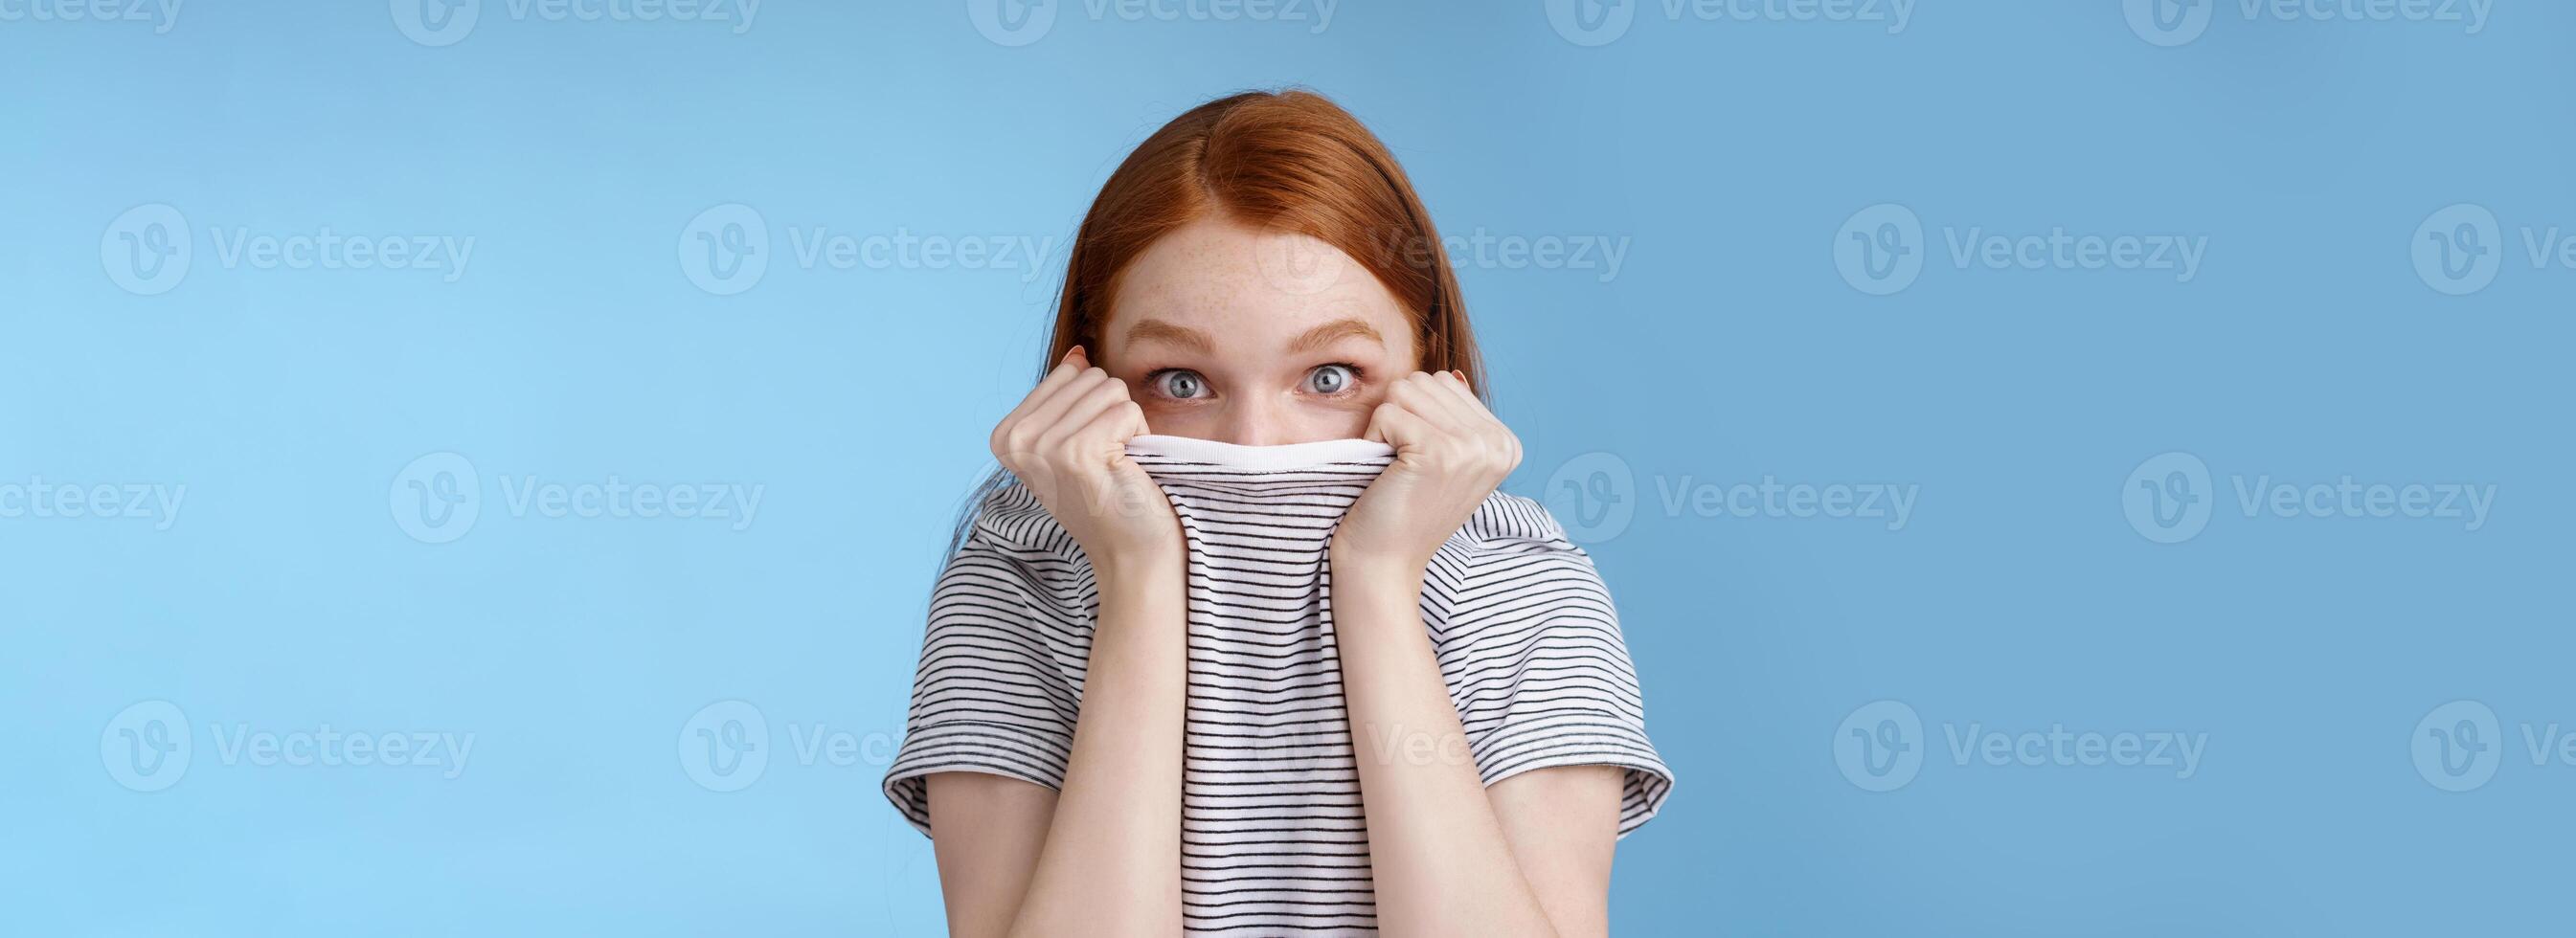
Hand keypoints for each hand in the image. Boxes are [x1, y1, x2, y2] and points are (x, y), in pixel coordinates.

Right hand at [989, 346, 1180, 569]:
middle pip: (1088, 376)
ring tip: (1115, 464)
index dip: (1090, 408)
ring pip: (1109, 388)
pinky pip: (1126, 409)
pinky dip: (1139, 436)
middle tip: (1104, 460)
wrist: (1130, 553)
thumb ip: (1066, 396)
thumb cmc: (1106, 496)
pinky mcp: (1079, 452)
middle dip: (1109, 412)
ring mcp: (1045, 447)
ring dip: (1126, 425)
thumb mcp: (1070, 441)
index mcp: (1005, 436)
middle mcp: (1016, 440)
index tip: (1085, 454)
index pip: (1066, 374)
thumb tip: (1077, 352)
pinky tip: (1126, 469)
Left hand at [1333, 370, 1521, 575]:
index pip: (1446, 383)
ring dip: (1386, 426)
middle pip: (1425, 381)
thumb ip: (1456, 416)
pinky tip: (1385, 474)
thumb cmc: (1406, 509)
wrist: (1386, 563)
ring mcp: (1472, 447)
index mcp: (1506, 442)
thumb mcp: (1446, 459)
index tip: (1422, 463)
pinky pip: (1387, 412)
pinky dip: (1372, 440)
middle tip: (1404, 465)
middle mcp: (1498, 443)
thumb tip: (1454, 373)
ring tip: (1396, 467)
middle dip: (1400, 416)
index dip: (1417, 416)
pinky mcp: (1439, 451)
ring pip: (1404, 390)